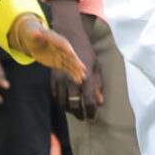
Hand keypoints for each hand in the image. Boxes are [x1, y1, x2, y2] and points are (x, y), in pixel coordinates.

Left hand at [12, 12, 88, 83]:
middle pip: (69, 55)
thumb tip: (36, 33)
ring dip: (76, 70)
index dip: (66, 48)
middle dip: (75, 62)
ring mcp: (61, 56)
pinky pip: (67, 69)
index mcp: (57, 39)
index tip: (70, 52)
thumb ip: (35, 34)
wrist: (33, 40)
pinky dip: (72, 74)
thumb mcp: (32, 33)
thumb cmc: (32, 34)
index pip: (62, 43)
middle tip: (82, 68)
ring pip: (70, 64)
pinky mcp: (58, 63)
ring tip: (82, 78)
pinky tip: (78, 80)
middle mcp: (62, 48)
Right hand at [45, 0, 102, 119]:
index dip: (91, 111)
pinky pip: (55, 94)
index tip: (93, 118)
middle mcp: (72, 79)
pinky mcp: (53, 77)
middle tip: (84, 118)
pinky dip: (60, 102)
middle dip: (79, 113)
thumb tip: (100, 102)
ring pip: (63, 101)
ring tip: (76, 113)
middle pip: (74, 104)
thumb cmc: (86, 51)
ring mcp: (61, 78)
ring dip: (69, 109)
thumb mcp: (96, 67)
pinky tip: (66, 104)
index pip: (89, 100)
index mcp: (86, 77)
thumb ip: (98, 85)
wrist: (69, 37)